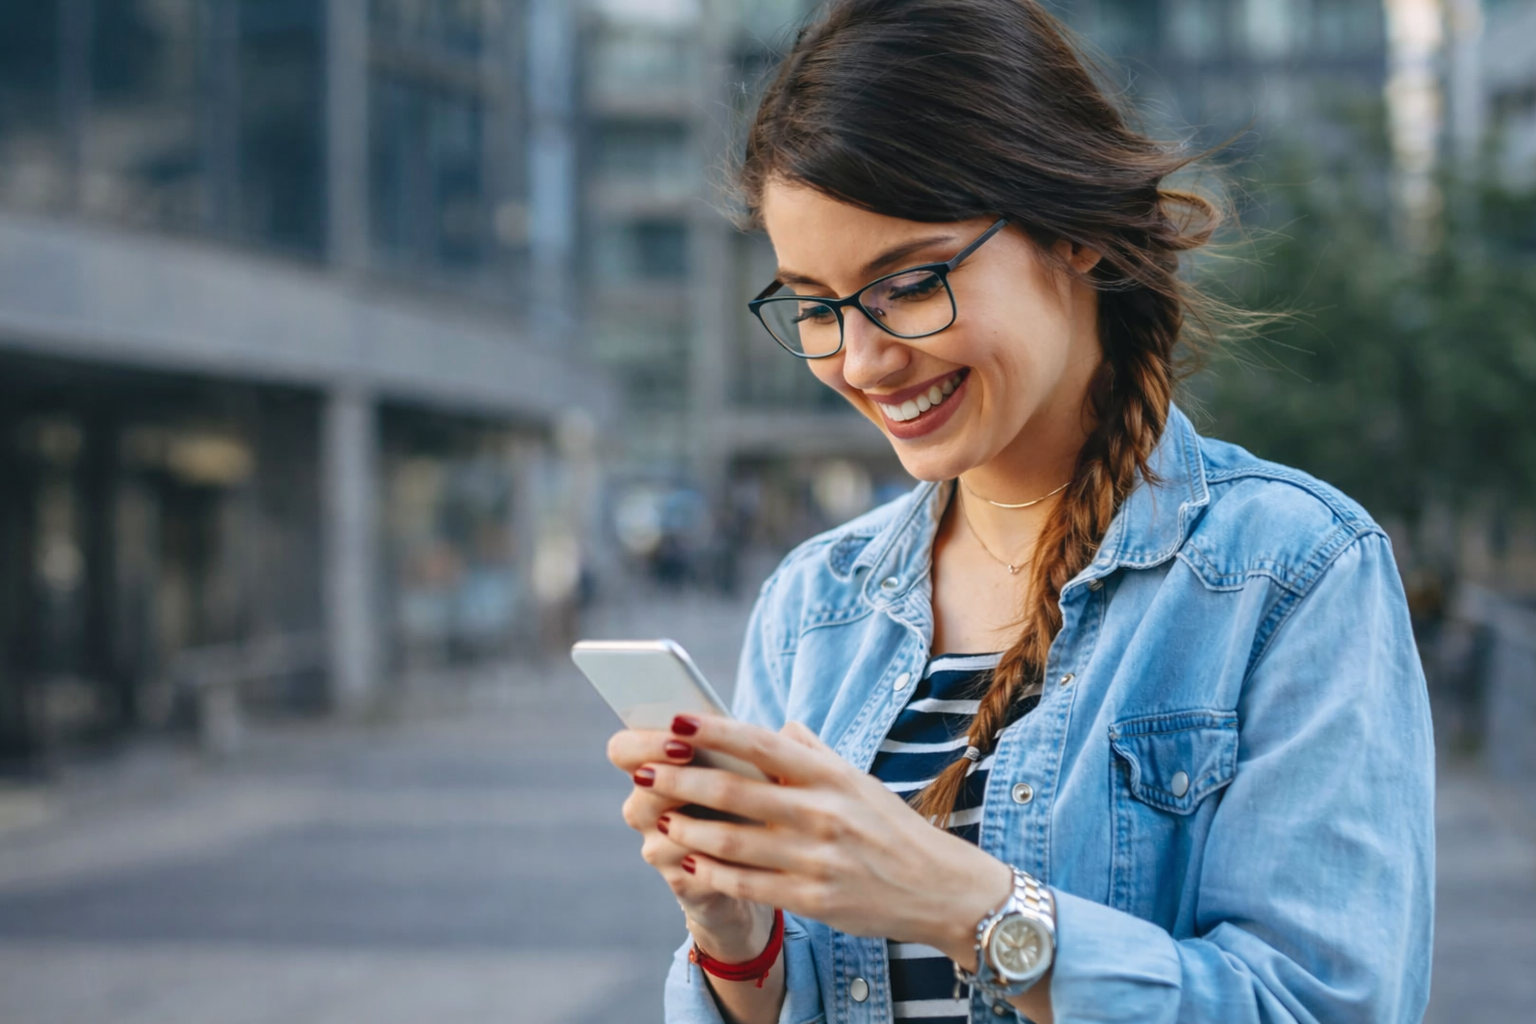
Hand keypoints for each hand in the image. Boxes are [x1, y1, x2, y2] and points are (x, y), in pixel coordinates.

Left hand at [634, 714, 1012, 962]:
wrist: (939, 887)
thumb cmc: (889, 826)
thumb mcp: (858, 779)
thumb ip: (813, 752)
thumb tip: (777, 725)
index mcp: (829, 775)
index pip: (760, 743)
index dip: (712, 732)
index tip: (672, 722)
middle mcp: (821, 812)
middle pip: (735, 791)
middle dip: (680, 779)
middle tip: (641, 769)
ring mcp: (816, 857)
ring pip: (732, 841)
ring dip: (686, 827)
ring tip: (655, 816)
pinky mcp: (813, 898)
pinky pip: (748, 884)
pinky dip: (711, 871)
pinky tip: (686, 859)